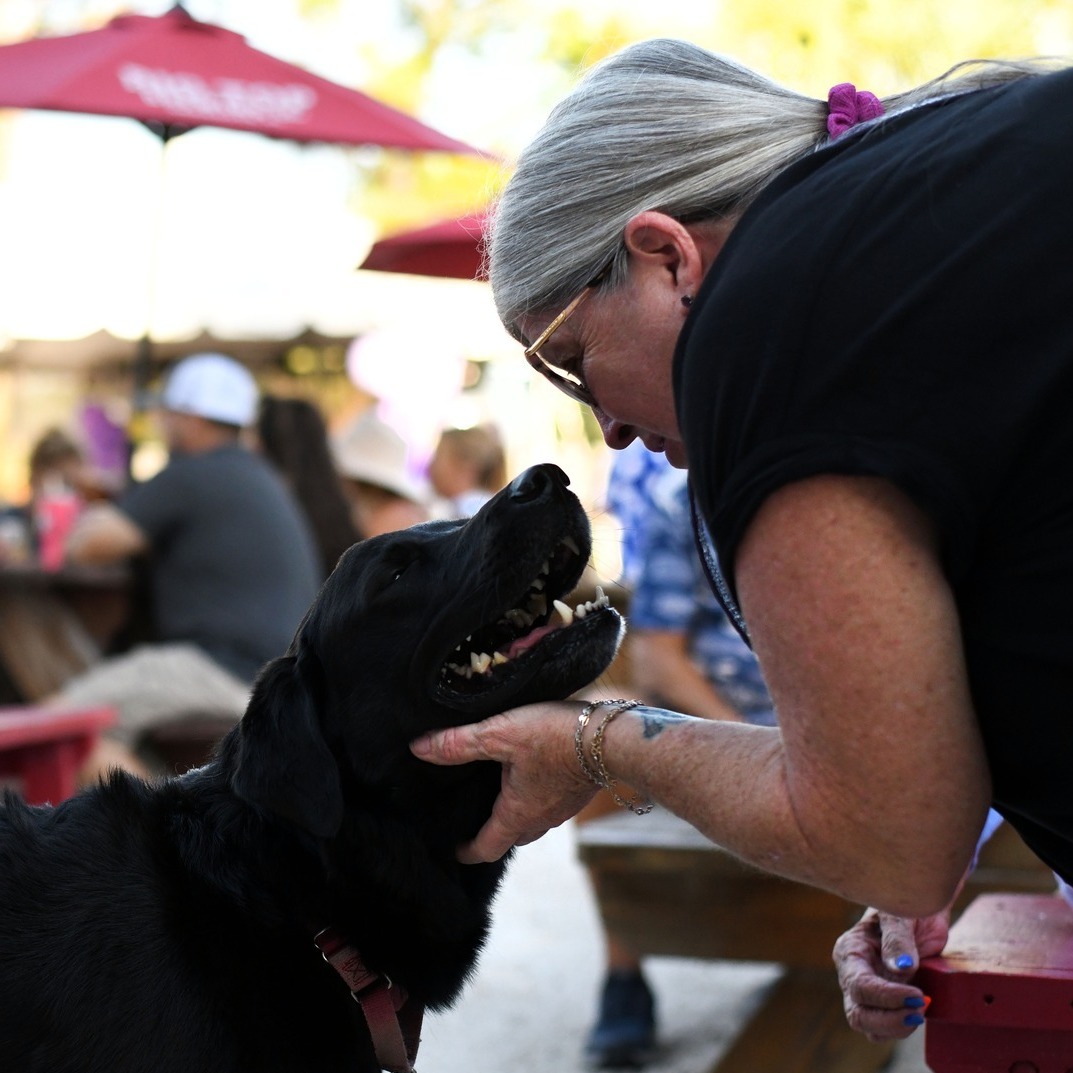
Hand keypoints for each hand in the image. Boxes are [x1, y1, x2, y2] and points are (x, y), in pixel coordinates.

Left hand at [411, 700, 596, 863]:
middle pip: (510, 838)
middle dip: (491, 834)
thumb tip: (418, 749)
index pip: (486, 848)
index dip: (466, 851)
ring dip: (516, 815)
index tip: (454, 849)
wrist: (613, 738)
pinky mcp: (579, 792)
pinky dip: (537, 799)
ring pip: (533, 822)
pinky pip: (551, 805)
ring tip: (501, 794)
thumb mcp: (501, 733)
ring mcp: (564, 808)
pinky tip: (534, 774)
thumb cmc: (556, 737)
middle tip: (473, 821)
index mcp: (517, 814)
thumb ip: (460, 743)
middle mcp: (541, 820)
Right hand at [833, 906, 949, 1040]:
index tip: (918, 994)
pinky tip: (920, 1011)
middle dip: (890, 1019)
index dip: (887, 996)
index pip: (859, 985)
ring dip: (897, 1027)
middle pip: (858, 1014)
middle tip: (920, 1010)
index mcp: (850, 951)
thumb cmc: (906, 907)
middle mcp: (853, 974)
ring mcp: (867, 991)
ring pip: (870, 1027)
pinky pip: (885, 1029)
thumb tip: (900, 968)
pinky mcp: (883, 1003)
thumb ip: (897, 938)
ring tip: (922, 1011)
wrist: (922, 914)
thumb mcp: (900, 914)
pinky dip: (902, 1027)